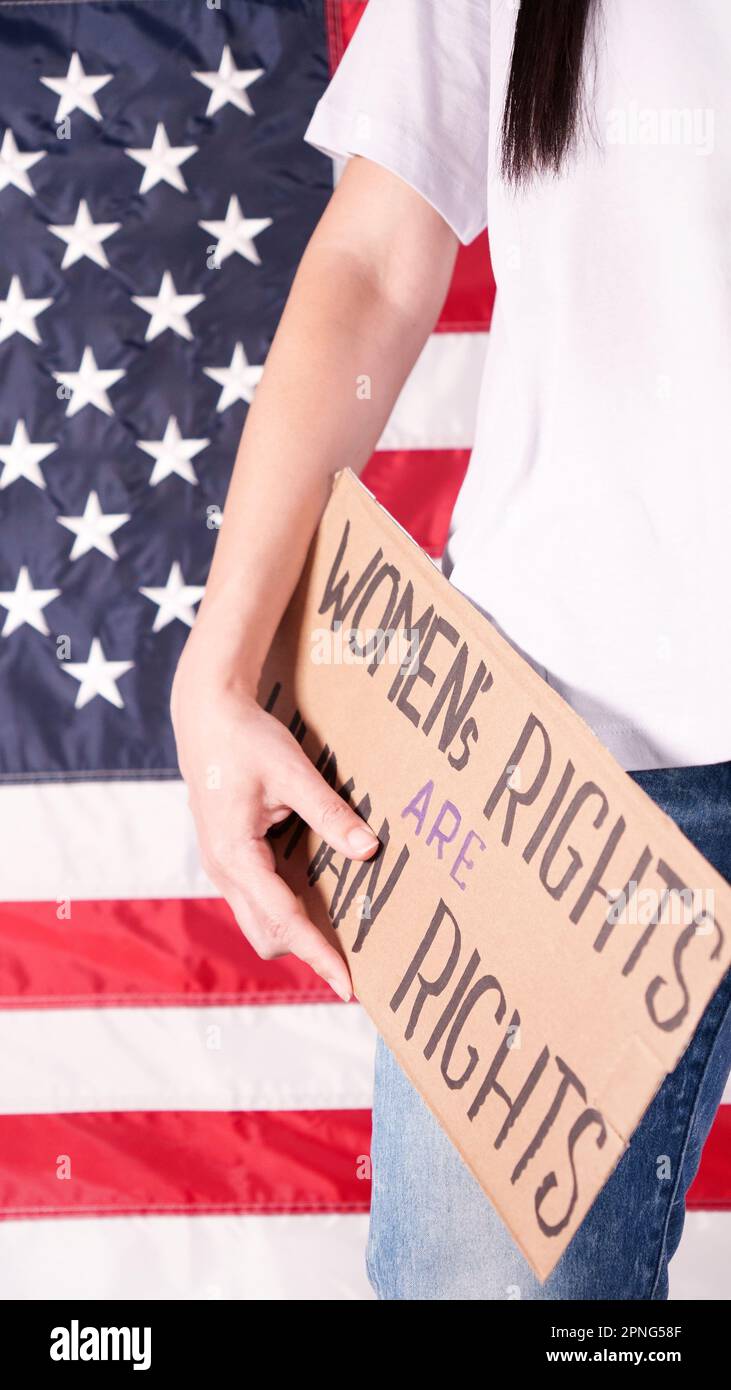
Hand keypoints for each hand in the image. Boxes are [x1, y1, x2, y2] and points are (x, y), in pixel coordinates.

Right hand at [171, 661, 378, 1001]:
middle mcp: (222, 869)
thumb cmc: (245, 739)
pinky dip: (285, 910)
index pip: (284, 920)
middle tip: (355, 963)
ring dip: (296, 931)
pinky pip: (256, 900)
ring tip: (341, 935)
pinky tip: (316, 898)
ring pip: (259, 922)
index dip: (319, 954)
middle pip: (267, 935)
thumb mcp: (293, 772)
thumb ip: (330, 813)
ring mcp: (221, 866)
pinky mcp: (227, 857)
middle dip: (307, 951)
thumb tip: (369, 850)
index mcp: (235, 855)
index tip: (348, 985)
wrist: (205, 716)